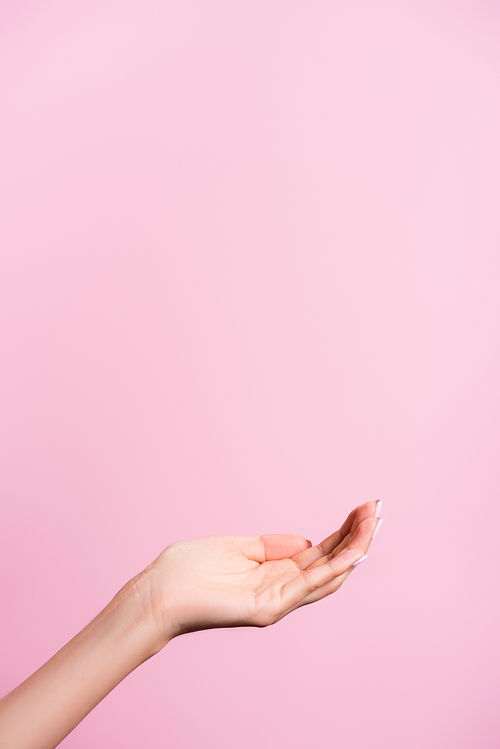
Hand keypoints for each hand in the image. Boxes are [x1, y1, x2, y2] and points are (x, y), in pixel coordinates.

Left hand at [144, 500, 381, 644]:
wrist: (157, 592)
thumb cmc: (188, 570)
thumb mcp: (238, 547)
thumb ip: (272, 546)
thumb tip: (306, 541)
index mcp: (274, 574)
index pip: (320, 553)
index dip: (344, 532)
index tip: (363, 508)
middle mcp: (282, 590)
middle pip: (332, 563)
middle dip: (358, 536)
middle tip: (379, 508)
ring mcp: (277, 601)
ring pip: (328, 575)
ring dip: (354, 548)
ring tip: (373, 521)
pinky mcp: (268, 608)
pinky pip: (308, 586)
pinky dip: (334, 568)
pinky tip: (353, 550)